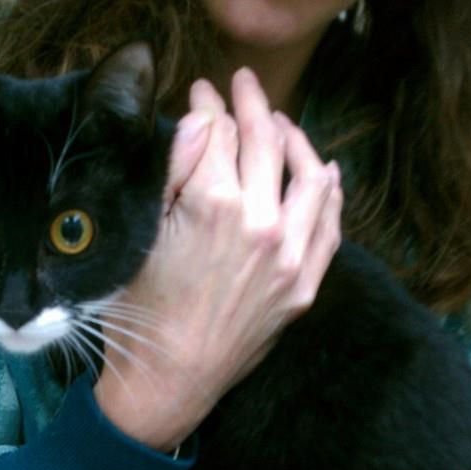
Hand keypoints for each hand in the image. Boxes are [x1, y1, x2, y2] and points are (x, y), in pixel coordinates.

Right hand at [94, 67, 342, 451]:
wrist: (170, 380)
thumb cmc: (143, 310)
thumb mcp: (141, 234)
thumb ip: (175, 169)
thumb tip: (203, 120)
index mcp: (215, 206)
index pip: (220, 132)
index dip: (210, 106)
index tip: (204, 92)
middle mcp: (262, 225)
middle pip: (267, 143)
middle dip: (253, 106)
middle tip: (243, 88)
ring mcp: (291, 258)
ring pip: (309, 176)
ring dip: (296, 140)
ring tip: (282, 125)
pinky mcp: (304, 286)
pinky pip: (330, 226)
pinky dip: (328, 192)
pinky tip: (323, 174)